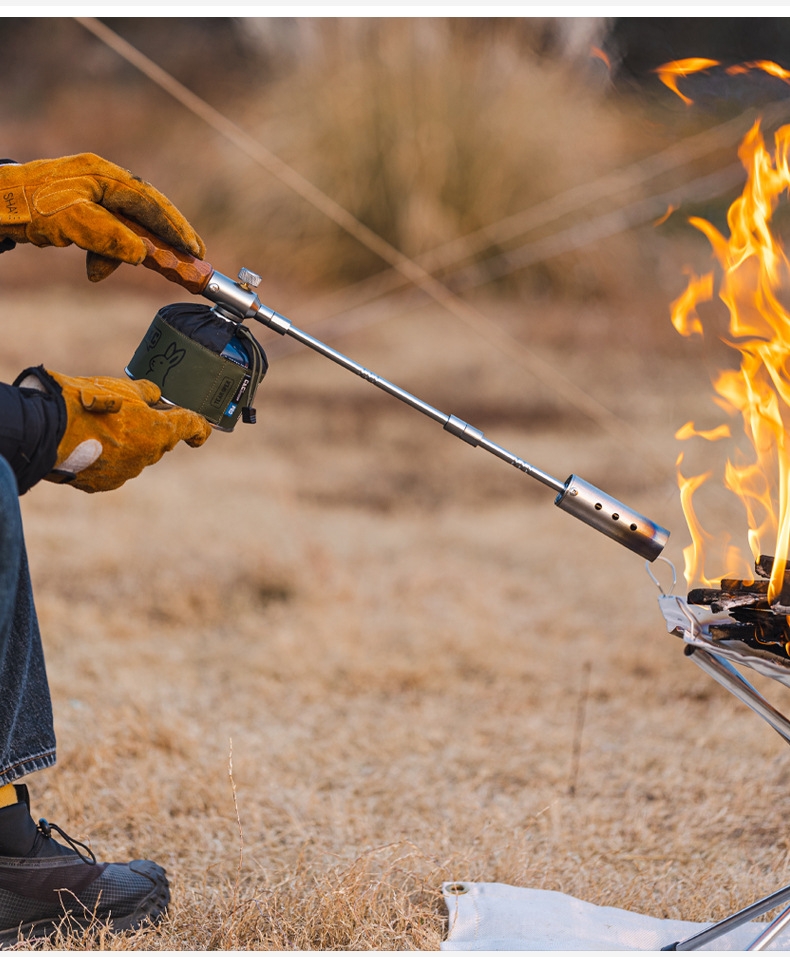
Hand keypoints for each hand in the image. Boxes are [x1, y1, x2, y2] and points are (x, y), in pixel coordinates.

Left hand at [0, 153, 204, 280]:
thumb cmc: (32, 207)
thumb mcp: (74, 222)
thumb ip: (110, 236)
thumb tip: (142, 254)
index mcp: (104, 175)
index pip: (150, 201)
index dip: (175, 226)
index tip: (194, 248)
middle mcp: (103, 180)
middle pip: (145, 211)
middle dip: (165, 237)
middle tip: (190, 257)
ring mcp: (94, 193)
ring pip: (127, 224)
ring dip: (125, 251)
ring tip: (110, 270)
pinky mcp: (84, 207)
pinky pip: (109, 231)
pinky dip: (107, 252)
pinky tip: (96, 268)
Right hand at [18, 367, 211, 492]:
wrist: (47, 428)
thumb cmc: (88, 403)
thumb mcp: (122, 387)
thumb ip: (146, 393)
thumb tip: (155, 396)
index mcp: (157, 432)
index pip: (190, 428)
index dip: (199, 427)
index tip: (202, 431)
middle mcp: (146, 457)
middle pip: (158, 442)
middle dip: (149, 430)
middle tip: (129, 414)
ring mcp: (125, 473)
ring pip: (135, 456)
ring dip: (126, 444)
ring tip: (99, 427)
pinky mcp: (104, 483)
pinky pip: (113, 469)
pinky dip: (107, 458)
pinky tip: (88, 445)